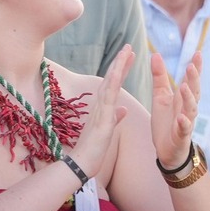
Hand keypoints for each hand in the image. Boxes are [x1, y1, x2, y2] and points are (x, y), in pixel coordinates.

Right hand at [64, 48, 129, 181]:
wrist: (80, 164)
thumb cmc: (92, 151)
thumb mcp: (108, 131)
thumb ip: (115, 118)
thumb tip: (123, 109)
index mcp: (103, 108)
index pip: (114, 84)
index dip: (121, 70)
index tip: (129, 57)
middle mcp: (100, 105)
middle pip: (111, 79)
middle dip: (120, 62)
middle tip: (128, 46)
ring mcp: (100, 110)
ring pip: (110, 83)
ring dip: (118, 66)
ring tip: (126, 51)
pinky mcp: (101, 118)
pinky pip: (108, 96)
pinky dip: (113, 82)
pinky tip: (118, 71)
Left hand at [149, 48, 200, 169]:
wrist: (167, 150)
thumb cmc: (166, 121)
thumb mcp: (160, 96)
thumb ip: (159, 76)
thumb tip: (156, 54)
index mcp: (183, 98)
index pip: (191, 80)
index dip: (195, 67)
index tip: (197, 52)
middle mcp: (188, 108)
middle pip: (194, 91)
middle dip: (193, 79)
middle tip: (191, 66)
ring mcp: (186, 122)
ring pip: (191, 109)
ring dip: (188, 98)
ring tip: (184, 87)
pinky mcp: (181, 136)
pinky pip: (184, 129)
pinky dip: (184, 124)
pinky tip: (182, 118)